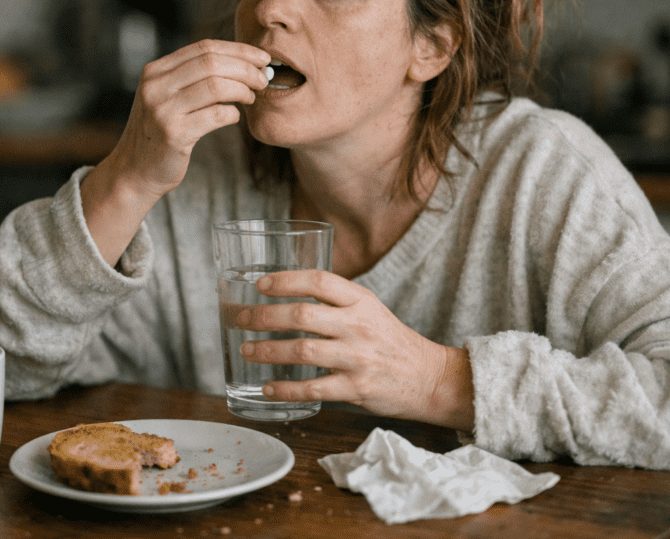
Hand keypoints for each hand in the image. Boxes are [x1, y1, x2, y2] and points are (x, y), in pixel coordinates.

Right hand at [104, 39, 269, 200]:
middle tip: (263, 79)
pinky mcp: (173, 134)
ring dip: (242, 90)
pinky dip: (233, 114)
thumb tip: (241, 62)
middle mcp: (156, 86)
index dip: (238, 50)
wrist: (134, 171)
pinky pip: (216, 115)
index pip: (204, 48)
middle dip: (246, 68)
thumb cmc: (160, 132)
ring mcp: (163, 110)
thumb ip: (191, 78)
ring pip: (216, 86)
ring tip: (251, 97)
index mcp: (155, 71)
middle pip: (212, 63)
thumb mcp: (166, 97)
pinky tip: (234, 117)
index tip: (261, 58)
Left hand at [235, 270, 474, 430]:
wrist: (428, 377)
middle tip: (241, 319)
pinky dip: (285, 389)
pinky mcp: (356, 388)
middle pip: (303, 315)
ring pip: (303, 351)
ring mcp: (357, 358)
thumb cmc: (391, 341)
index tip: (260, 284)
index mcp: (361, 300)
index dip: (286, 280)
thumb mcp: (370, 309)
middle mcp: (358, 326)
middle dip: (264, 316)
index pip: (320, 281)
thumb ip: (336, 301)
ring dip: (268, 351)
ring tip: (247, 351)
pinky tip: (267, 388)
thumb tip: (286, 294)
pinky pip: (312, 390)